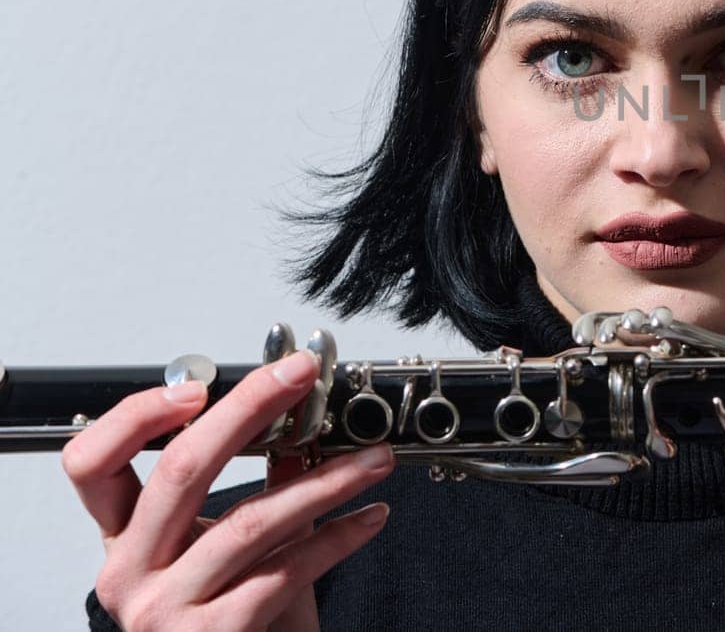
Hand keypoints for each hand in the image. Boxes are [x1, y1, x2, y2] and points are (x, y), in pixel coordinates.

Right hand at [61, 349, 395, 630]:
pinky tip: (370, 517)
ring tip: (374, 460)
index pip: (91, 464)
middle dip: (249, 410)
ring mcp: (164, 610)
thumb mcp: (233, 552)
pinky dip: (337, 537)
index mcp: (126, 542)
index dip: (136, 417)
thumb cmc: (237, 626)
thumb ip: (257, 491)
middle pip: (180, 471)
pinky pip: (283, 571)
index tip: (199, 385)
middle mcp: (131, 574)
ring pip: (249, 521)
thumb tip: (297, 424)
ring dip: (325, 481)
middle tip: (301, 378)